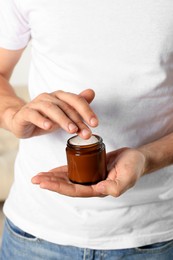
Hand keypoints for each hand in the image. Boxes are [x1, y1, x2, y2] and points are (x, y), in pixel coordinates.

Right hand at [6, 89, 97, 138]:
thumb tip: (92, 93)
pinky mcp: (25, 113)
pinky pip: (33, 115)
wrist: (21, 120)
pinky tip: (49, 126)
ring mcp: (36, 104)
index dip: (87, 111)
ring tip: (72, 130)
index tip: (95, 124)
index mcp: (59, 96)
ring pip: (51, 109)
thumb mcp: (63, 115)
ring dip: (63, 120)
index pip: (76, 101)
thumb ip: (77, 107)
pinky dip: (41, 120)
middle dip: (78, 120)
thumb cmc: (45, 117)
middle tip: (86, 132)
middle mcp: (49, 97)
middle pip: (66, 106)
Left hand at [31, 148, 145, 196]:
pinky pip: (73, 170)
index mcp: (98, 189)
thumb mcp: (127, 176)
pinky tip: (52, 170)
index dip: (58, 187)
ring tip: (39, 176)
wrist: (136, 158)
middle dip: (50, 183)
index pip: (74, 190)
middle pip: (67, 185)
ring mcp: (90, 176)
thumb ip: (115, 186)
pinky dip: (62, 170)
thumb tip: (98, 190)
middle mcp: (91, 185)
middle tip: (35, 179)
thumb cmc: (134, 167)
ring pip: (68, 179)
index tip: (44, 183)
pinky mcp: (89, 167)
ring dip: (53, 178)